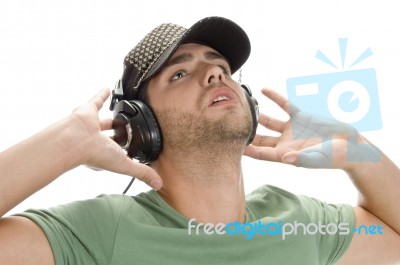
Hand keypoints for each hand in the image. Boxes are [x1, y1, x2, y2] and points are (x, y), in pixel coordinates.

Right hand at [68, 88, 161, 189]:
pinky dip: (102, 96)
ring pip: (105, 122)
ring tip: (122, 114)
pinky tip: (108, 89)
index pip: (119, 155)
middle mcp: (98, 142)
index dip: (126, 155)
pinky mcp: (87, 112)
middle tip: (127, 132)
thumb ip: (142, 172)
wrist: (73, 140)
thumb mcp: (124, 164)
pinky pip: (96, 102)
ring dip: (113, 118)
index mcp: (106, 155)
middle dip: (120, 136)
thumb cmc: (95, 154)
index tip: (131, 154)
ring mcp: (92, 127)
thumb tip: (158, 184)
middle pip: (113, 139)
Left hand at [244, 88, 379, 169]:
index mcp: (286, 154)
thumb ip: (301, 159)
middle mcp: (285, 142)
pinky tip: (262, 90)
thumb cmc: (335, 158)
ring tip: (241, 107)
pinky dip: (274, 98)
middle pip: (259, 138)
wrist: (351, 145)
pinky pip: (284, 105)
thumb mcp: (317, 159)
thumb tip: (285, 158)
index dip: (246, 150)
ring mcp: (291, 129)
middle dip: (245, 133)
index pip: (261, 153)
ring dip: (255, 114)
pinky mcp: (300, 117)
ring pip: (268, 121)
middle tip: (229, 125)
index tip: (231, 145)